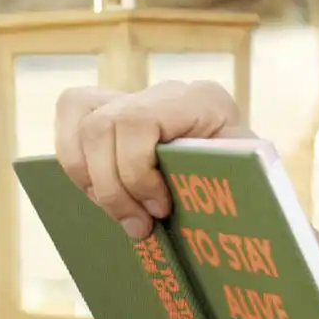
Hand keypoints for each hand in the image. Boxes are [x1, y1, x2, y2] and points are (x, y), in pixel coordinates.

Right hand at [54, 80, 256, 238]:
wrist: (245, 180)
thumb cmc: (245, 188)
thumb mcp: (245, 183)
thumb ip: (222, 184)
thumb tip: (194, 203)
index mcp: (200, 100)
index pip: (137, 120)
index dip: (135, 170)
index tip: (159, 209)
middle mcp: (164, 92)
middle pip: (100, 126)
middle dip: (110, 186)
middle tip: (137, 226)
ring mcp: (136, 97)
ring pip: (78, 119)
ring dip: (88, 178)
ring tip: (120, 214)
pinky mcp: (112, 112)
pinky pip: (72, 120)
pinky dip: (76, 162)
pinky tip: (98, 193)